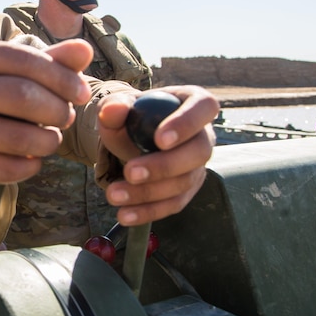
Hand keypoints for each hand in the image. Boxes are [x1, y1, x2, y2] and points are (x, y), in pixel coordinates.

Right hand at [0, 39, 92, 192]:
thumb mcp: (18, 75)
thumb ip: (53, 61)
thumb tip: (84, 50)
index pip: (24, 59)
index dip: (62, 77)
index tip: (83, 93)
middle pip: (22, 95)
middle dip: (57, 110)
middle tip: (67, 118)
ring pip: (16, 137)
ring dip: (47, 142)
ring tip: (52, 140)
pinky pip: (4, 167)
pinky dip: (28, 167)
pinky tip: (34, 160)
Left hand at [97, 85, 218, 225]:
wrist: (132, 137)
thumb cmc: (134, 116)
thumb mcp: (121, 107)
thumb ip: (115, 107)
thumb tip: (111, 111)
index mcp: (193, 102)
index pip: (204, 107)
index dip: (187, 124)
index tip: (160, 139)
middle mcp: (203, 134)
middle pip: (198, 152)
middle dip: (164, 166)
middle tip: (131, 172)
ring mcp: (198, 165)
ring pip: (184, 182)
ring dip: (148, 192)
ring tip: (114, 194)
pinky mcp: (187, 190)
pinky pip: (173, 204)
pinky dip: (148, 211)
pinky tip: (125, 214)